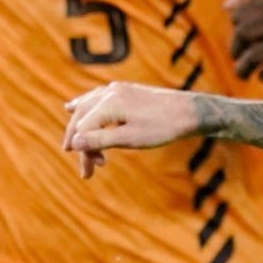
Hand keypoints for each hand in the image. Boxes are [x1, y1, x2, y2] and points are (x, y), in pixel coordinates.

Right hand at [62, 84, 199, 175]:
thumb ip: (100, 140)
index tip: (88, 173)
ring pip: (87, 107)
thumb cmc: (162, 127)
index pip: (83, 130)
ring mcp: (117, 89)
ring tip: (72, 145)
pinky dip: (85, 108)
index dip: (83, 153)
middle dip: (81, 144)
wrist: (190, 111)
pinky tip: (73, 107)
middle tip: (85, 169)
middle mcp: (109, 92)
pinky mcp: (124, 91)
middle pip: (81, 118)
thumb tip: (73, 143)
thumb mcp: (130, 139)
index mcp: (109, 103)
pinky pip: (96, 99)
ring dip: (82, 128)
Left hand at [225, 0, 262, 83]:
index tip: (240, 32)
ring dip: (243, 68)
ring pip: (255, 55)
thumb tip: (227, 5)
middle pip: (243, 32)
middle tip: (236, 57)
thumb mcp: (261, 13)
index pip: (239, 14)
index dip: (235, 24)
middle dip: (234, 49)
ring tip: (242, 73)